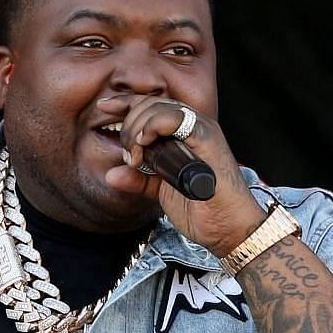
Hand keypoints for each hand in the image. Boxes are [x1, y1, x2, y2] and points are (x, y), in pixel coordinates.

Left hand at [103, 94, 264, 255]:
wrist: (228, 228)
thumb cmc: (203, 209)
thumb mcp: (160, 192)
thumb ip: (138, 179)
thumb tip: (111, 174)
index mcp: (183, 133)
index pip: (151, 106)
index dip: (125, 104)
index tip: (104, 108)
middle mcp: (193, 125)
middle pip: (151, 104)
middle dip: (129, 124)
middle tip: (129, 154)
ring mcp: (201, 130)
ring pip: (160, 108)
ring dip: (138, 129)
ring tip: (136, 156)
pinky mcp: (207, 138)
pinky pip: (176, 118)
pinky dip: (154, 126)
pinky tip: (144, 143)